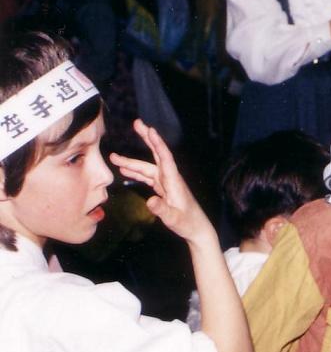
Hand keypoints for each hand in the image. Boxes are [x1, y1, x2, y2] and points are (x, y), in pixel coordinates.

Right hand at [109, 119, 212, 244]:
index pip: (165, 157)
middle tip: (137, 123)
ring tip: (113, 157)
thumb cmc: (187, 223)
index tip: (150, 129)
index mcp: (173, 181)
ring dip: (131, 162)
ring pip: (147, 167)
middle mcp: (170, 178)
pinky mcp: (163, 189)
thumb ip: (162, 210)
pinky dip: (135, 173)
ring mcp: (166, 183)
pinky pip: (147, 177)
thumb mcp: (173, 218)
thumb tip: (150, 200)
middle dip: (146, 139)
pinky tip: (124, 171)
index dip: (157, 143)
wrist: (196, 229)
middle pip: (156, 155)